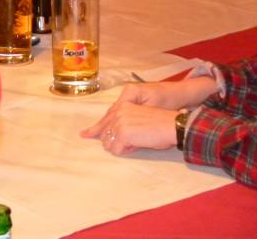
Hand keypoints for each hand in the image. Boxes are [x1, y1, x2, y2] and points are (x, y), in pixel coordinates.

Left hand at [80, 78, 217, 154]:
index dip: (94, 129)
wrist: (172, 124)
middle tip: (133, 141)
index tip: (84, 134)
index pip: (105, 120)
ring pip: (109, 144)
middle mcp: (118, 111)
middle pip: (104, 134)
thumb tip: (110, 138)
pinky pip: (117, 150)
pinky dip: (127, 150)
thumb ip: (124, 123)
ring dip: (122, 146)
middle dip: (116, 142)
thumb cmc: (160, 123)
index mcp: (123, 106)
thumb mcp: (139, 118)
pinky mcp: (122, 133)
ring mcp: (119, 122)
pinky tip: (138, 144)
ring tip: (138, 140)